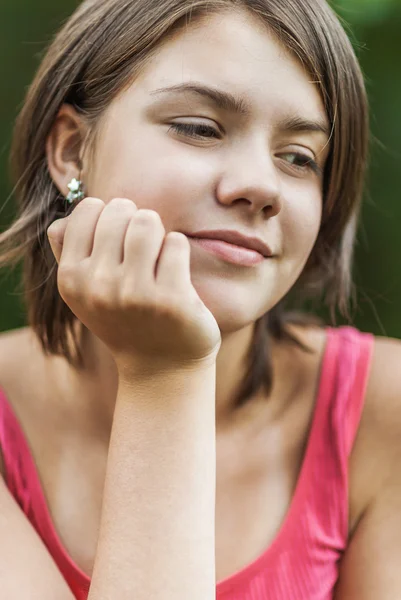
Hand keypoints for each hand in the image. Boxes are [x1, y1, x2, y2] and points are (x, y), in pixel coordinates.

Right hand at [47, 197, 220, 374]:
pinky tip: (176, 274)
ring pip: (147, 221)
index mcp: (71, 278)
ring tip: (159, 255)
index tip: (119, 239)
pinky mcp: (170, 299)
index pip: (88, 208)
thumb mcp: (87, 290)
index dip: (109, 216)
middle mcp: (97, 286)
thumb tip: (63, 220)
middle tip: (144, 249)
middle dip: (136, 221)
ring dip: (158, 233)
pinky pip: (176, 243)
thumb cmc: (126, 317)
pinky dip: (179, 251)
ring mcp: (134, 293)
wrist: (161, 368)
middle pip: (120, 209)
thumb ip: (69, 251)